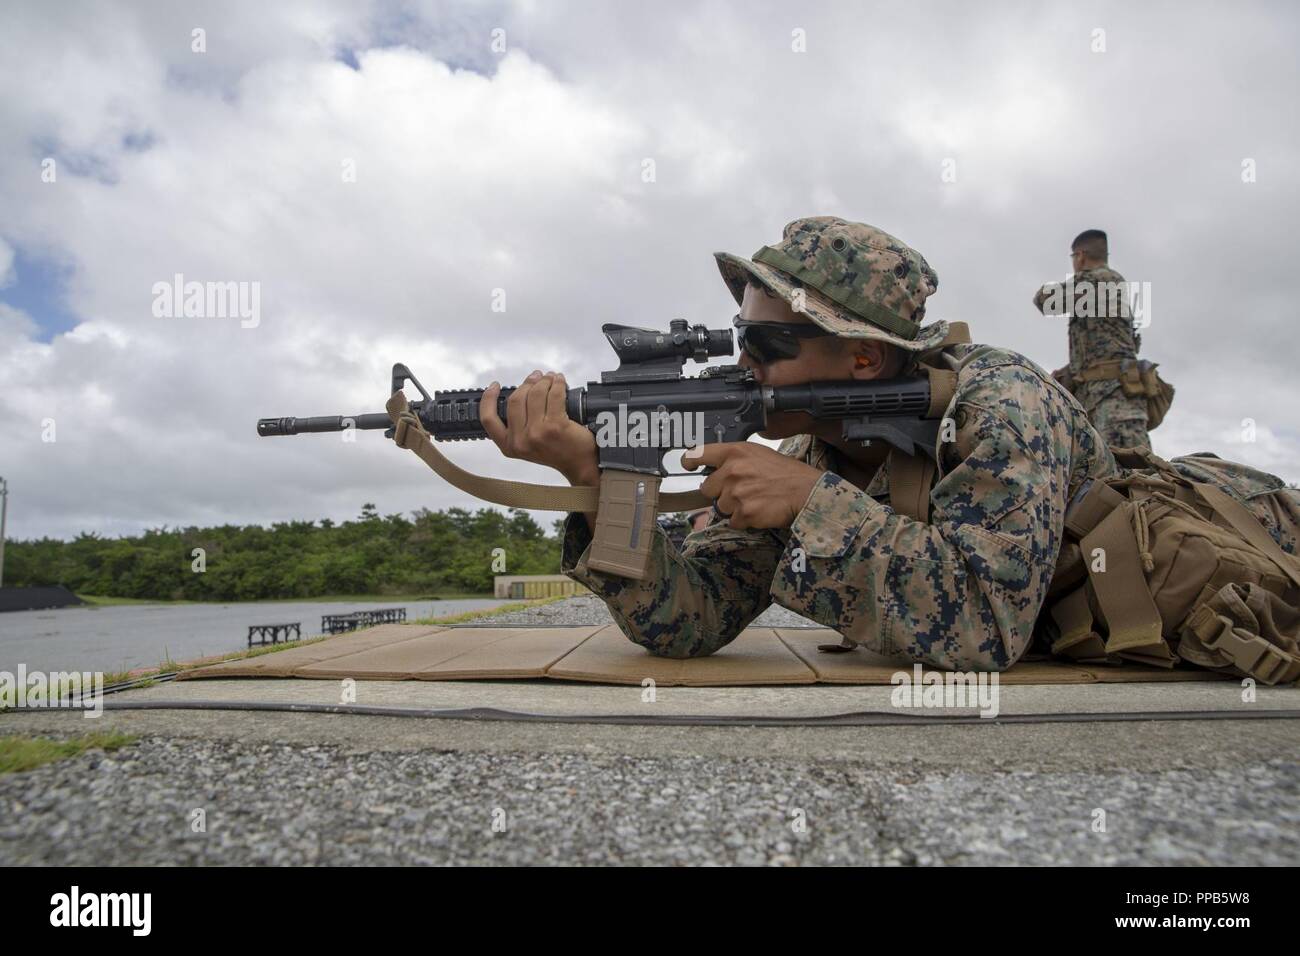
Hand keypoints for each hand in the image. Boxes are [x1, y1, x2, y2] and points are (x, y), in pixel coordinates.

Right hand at [480, 371, 598, 486]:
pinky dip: (557, 383)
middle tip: (536, 377)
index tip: (494, 386)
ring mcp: (537, 433)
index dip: (488, 399)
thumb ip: (517, 425)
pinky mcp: (556, 426)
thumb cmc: (557, 452)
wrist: (579, 464)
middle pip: (515, 400)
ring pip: (535, 394)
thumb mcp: (527, 445)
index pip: (488, 419)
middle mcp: (520, 441)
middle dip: (527, 383)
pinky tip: (559, 381)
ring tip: (550, 378)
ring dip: (544, 381)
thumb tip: (521, 392)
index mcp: (509, 446)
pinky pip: (554, 395)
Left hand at [681, 442, 822, 529]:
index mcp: (735, 452)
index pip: (699, 454)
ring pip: (721, 508)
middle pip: (707, 489)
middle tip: (742, 491)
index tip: (687, 465)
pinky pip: (734, 522)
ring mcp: (737, 493)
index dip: (689, 461)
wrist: (806, 492)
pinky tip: (760, 510)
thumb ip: (734, 460)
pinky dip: (745, 520)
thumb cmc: (786, 473)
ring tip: (756, 500)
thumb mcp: (758, 454)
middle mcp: (732, 471)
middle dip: (720, 493)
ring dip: (734, 508)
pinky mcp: (744, 513)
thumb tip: (715, 470)